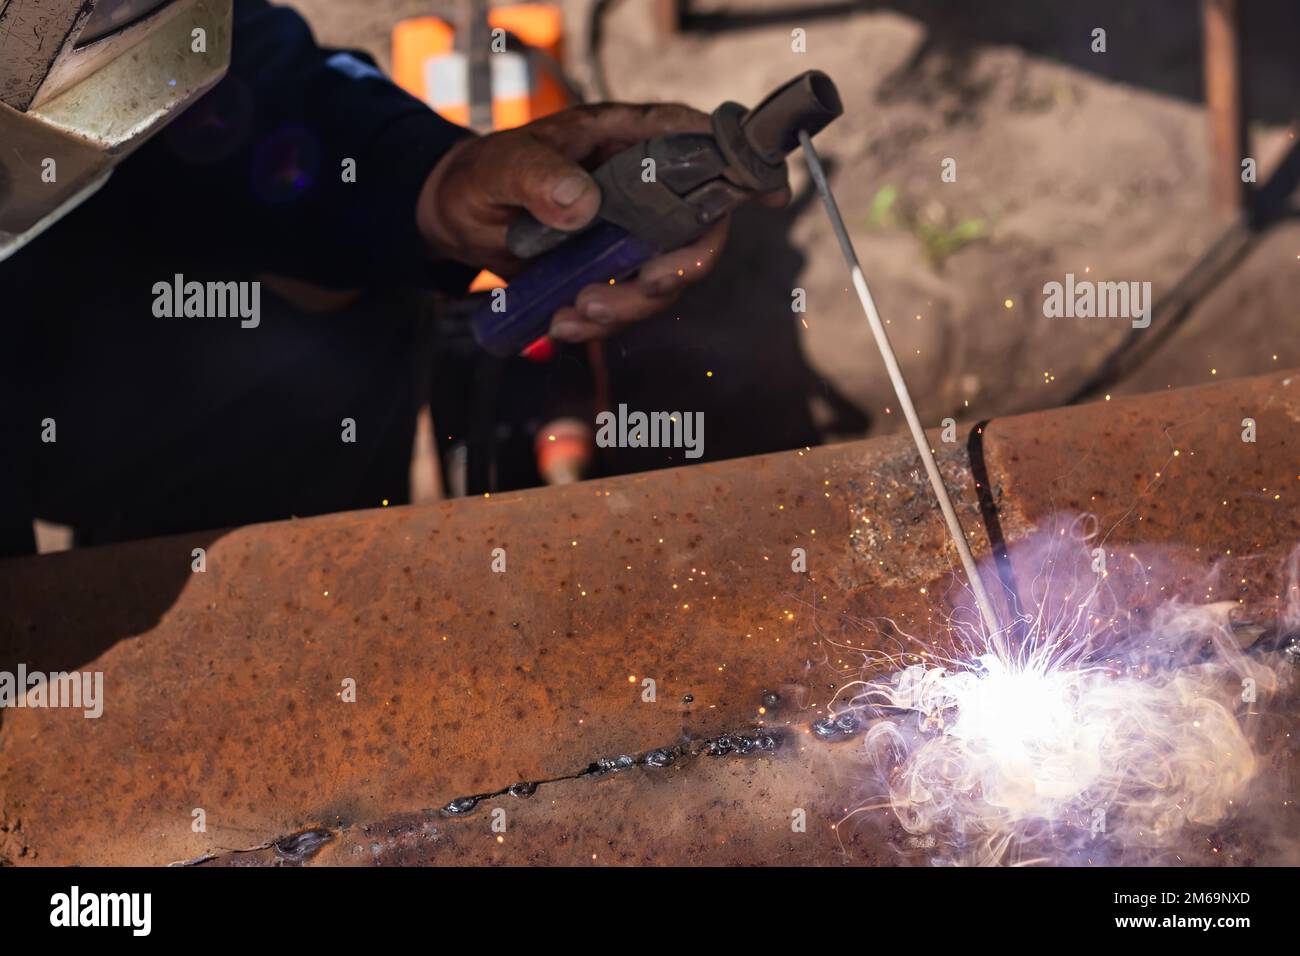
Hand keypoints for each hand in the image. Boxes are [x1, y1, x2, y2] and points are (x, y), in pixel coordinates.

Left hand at [416, 103, 789, 343]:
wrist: (458, 217)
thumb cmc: (483, 174)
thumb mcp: (501, 167)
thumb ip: (537, 177)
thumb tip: (581, 202)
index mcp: (625, 139)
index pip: (697, 141)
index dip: (740, 166)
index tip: (768, 194)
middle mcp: (644, 185)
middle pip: (699, 227)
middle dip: (679, 268)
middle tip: (644, 287)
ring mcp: (634, 232)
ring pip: (668, 277)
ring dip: (631, 306)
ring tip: (576, 314)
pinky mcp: (615, 270)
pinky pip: (632, 303)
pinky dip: (605, 322)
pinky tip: (565, 323)